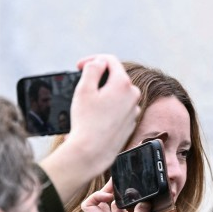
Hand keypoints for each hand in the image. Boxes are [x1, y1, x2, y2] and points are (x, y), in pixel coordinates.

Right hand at [39, 55, 140, 203]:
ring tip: (87, 105)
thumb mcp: (84, 89)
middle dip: (98, 77)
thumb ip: (92, 69)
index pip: (110, 60)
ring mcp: (133, 109)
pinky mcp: (130, 122)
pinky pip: (119, 107)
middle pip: (114, 76)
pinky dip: (108, 106)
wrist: (93, 151)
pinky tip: (95, 116)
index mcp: (123, 84)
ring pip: (117, 92)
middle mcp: (133, 95)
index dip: (92, 59)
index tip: (79, 66)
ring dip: (103, 93)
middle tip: (81, 85)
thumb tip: (99, 62)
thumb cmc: (86, 122)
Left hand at [81, 181, 150, 211]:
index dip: (97, 195)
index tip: (111, 194)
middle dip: (114, 192)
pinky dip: (137, 210)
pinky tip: (146, 209)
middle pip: (105, 202)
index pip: (90, 204)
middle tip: (126, 184)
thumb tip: (145, 201)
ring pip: (119, 207)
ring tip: (139, 195)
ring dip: (128, 201)